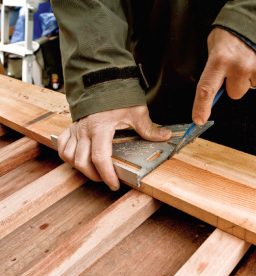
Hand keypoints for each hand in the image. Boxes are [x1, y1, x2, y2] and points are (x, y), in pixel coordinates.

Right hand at [57, 106, 171, 190]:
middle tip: (107, 179)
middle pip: (81, 162)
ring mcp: (75, 129)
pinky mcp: (70, 127)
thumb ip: (148, 128)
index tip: (115, 184)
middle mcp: (84, 130)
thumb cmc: (118, 97)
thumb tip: (165, 136)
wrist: (102, 82)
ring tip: (94, 171)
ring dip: (79, 168)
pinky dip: (66, 155)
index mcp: (101, 128)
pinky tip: (77, 159)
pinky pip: (61, 145)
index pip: (100, 158)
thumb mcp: (136, 112)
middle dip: (94, 176)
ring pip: (68, 156)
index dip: (107, 175)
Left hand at [192, 28, 255, 123]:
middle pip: (234, 93)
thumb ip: (212, 67)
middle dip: (234, 85)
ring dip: (247, 78)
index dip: (201, 107)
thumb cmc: (233, 31)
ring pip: (249, 87)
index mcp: (219, 60)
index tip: (199, 120)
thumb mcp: (215, 45)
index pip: (206, 90)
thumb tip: (210, 88)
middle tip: (235, 68)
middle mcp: (238, 67)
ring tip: (247, 60)